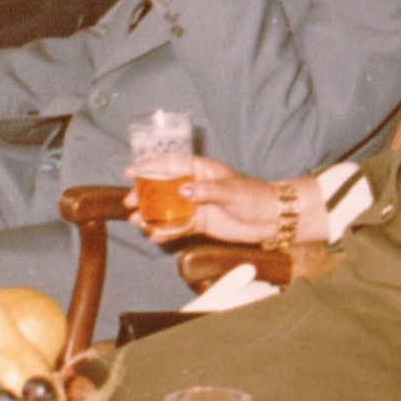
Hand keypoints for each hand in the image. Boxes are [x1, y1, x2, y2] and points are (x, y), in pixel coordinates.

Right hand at [140, 156, 286, 244]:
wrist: (272, 219)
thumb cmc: (254, 196)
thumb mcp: (230, 191)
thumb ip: (206, 191)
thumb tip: (183, 192)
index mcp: (201, 170)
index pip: (170, 164)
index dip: (149, 166)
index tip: (131, 171)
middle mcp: (195, 186)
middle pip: (163, 187)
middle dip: (144, 194)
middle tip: (129, 202)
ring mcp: (197, 205)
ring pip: (168, 209)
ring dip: (151, 215)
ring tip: (136, 221)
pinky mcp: (201, 223)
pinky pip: (179, 226)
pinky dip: (166, 231)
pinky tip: (154, 236)